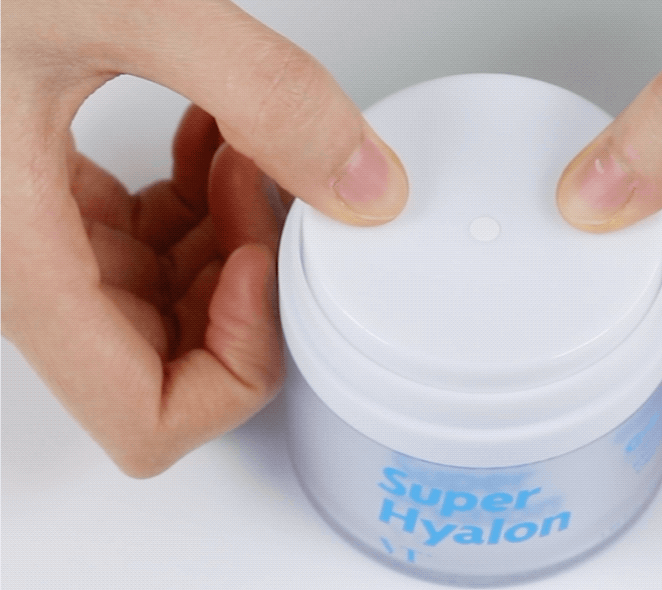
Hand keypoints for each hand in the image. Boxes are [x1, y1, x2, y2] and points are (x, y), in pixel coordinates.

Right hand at [2, 0, 407, 475]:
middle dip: (246, 285)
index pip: (148, 418)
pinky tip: (215, 134)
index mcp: (22, 260)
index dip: (235, 367)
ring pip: (164, 302)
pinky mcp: (52, 200)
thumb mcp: (129, 5)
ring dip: (230, 237)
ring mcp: (38, 238)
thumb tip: (368, 188)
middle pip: (170, 363)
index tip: (264, 269)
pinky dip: (198, 205)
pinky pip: (143, 244)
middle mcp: (25, 268)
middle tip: (267, 184)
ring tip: (247, 143)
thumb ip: (265, 92)